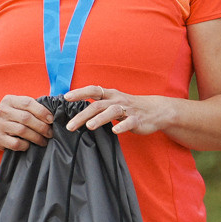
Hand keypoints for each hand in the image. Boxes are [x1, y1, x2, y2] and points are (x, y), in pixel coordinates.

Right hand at [0, 94, 53, 151]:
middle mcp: (2, 111)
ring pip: (22, 131)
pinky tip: (29, 145)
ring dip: (36, 137)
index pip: (28, 103)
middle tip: (50, 133)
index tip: (51, 119)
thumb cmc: (10, 117)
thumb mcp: (16, 107)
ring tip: (43, 141)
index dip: (42, 111)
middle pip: (26, 118)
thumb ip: (30, 107)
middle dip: (42, 127)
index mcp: (9, 100)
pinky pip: (16, 143)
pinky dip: (26, 145)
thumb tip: (53, 114)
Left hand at [63, 84, 177, 136]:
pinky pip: (129, 122)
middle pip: (97, 105)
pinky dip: (122, 126)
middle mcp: (117, 100)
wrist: (154, 110)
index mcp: (109, 95)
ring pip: (112, 112)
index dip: (79, 93)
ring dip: (100, 119)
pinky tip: (115, 131)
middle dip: (82, 115)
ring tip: (89, 126)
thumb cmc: (128, 106)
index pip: (92, 90)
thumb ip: (97, 105)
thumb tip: (76, 111)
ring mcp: (127, 109)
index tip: (66, 97)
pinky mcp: (137, 119)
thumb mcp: (112, 102)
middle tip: (70, 126)